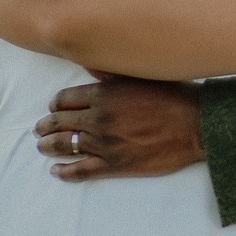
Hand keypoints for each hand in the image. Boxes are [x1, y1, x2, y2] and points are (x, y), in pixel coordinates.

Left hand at [34, 77, 203, 179]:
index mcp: (103, 95)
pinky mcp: (115, 165)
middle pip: (60, 123)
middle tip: (40, 129)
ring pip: (66, 146)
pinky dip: (65, 171)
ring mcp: (105, 144)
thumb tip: (88, 63)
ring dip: (49, 146)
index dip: (56, 104)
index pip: (65, 99)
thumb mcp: (140, 77)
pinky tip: (56, 170)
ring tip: (42, 147)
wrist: (195, 126)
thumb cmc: (172, 96)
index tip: (53, 107)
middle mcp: (99, 119)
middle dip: (46, 126)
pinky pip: (81, 171)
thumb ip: (110, 74)